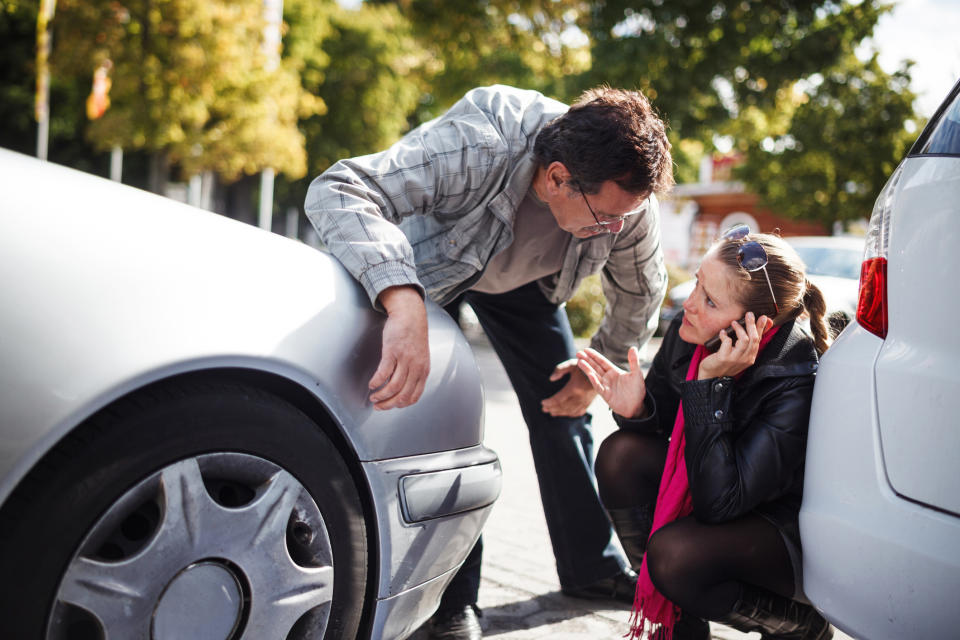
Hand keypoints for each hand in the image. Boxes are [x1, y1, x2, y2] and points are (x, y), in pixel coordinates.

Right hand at [369, 286, 428, 409]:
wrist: (410, 315)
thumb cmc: (413, 335)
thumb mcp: (420, 357)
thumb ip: (415, 372)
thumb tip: (404, 387)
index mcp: (423, 371)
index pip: (413, 396)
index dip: (400, 405)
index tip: (391, 406)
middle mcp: (416, 367)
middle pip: (402, 395)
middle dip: (388, 404)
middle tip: (378, 406)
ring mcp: (405, 360)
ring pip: (392, 387)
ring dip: (380, 395)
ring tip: (373, 396)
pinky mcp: (393, 352)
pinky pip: (383, 373)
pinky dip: (376, 382)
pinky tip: (372, 384)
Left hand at [540, 359, 597, 416]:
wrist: (600, 372)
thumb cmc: (584, 367)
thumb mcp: (572, 364)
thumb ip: (560, 369)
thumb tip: (551, 379)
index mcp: (574, 388)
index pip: (558, 399)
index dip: (549, 402)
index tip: (542, 402)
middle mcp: (579, 397)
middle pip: (562, 406)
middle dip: (552, 408)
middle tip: (543, 409)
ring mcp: (584, 402)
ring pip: (569, 411)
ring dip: (559, 412)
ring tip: (551, 412)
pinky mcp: (588, 404)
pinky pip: (578, 412)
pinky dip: (569, 414)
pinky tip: (564, 413)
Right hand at [577, 347, 647, 418]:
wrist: (637, 406)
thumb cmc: (636, 390)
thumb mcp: (636, 374)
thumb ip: (634, 361)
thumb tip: (633, 347)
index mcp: (614, 371)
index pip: (602, 362)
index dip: (594, 356)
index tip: (586, 349)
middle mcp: (608, 378)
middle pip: (595, 367)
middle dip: (587, 360)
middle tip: (578, 353)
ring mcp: (606, 386)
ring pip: (594, 376)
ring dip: (587, 369)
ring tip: (579, 362)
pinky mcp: (606, 395)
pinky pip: (599, 387)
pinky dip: (595, 382)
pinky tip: (590, 375)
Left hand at [698, 312, 772, 379]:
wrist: (711, 377)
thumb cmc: (724, 363)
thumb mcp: (738, 354)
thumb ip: (745, 343)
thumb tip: (753, 329)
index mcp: (750, 358)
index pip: (758, 340)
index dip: (761, 328)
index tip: (763, 317)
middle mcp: (745, 359)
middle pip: (753, 339)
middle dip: (752, 324)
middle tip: (749, 314)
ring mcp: (735, 359)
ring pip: (744, 340)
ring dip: (739, 329)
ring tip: (733, 323)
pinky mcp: (724, 358)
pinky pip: (727, 342)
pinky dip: (725, 335)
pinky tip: (722, 333)